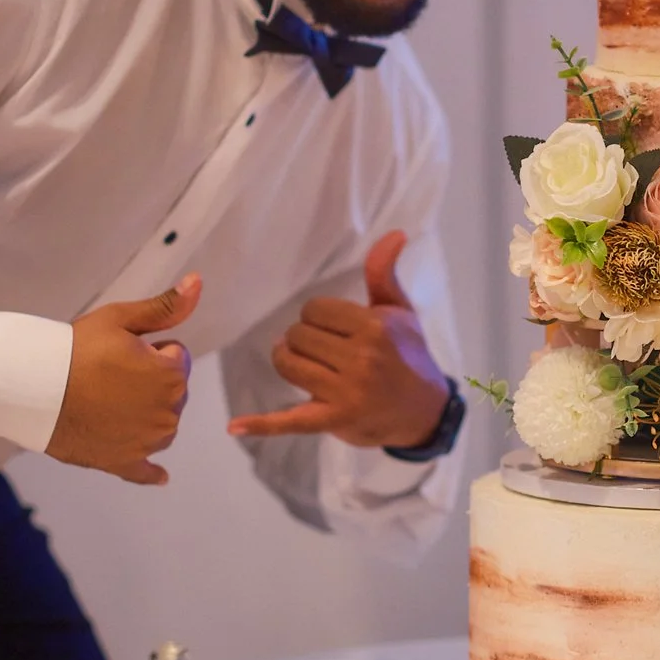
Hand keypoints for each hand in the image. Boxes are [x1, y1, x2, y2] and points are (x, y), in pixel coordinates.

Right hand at [47, 275, 200, 485]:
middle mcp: (168, 414)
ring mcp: (147, 442)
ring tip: (105, 401)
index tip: (120, 351)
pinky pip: (145, 471)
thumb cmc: (77, 349)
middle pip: (171, 391)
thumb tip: (198, 281)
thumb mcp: (121, 319)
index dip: (150, 349)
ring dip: (144, 413)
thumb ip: (166, 306)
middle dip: (149, 381)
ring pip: (159, 423)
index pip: (176, 356)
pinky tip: (160, 477)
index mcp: (172, 377)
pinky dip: (149, 471)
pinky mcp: (124, 462)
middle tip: (107, 375)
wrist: (34, 388)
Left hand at [228, 231, 449, 450]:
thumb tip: (394, 233)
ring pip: (288, 364)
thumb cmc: (409, 355)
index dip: (317, 317)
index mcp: (376, 328)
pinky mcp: (334, 420)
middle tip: (322, 349)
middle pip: (298, 335)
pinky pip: (290, 421)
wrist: (425, 412)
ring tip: (304, 363)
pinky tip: (235, 426)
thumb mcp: (400, 311)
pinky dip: (262, 425)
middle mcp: (361, 360)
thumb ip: (385, 273)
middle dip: (304, 339)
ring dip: (288, 361)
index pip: (315, 310)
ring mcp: (347, 393)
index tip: (333, 328)